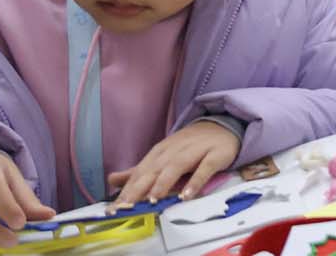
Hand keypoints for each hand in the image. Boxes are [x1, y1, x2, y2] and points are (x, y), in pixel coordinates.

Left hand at [109, 120, 240, 206]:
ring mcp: (196, 151)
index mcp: (160, 152)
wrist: (223, 126)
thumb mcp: (163, 157)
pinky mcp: (215, 155)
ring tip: (153, 200)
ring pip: (177, 166)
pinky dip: (196, 181)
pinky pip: (205, 168)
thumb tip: (112, 179)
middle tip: (126, 207)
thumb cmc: (190, 147)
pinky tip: (187, 195)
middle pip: (154, 169)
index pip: (139, 172)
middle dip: (139, 188)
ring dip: (164, 182)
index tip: (113, 209)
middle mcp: (175, 150)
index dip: (126, 191)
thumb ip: (139, 171)